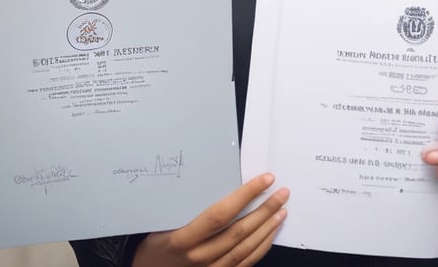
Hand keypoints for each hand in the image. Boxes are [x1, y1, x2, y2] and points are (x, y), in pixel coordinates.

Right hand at [132, 173, 288, 266]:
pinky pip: (245, 263)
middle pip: (238, 231)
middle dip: (264, 210)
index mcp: (183, 239)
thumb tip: (218, 180)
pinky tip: (270, 233)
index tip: (264, 179)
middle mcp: (198, 257)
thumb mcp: (163, 223)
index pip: (220, 214)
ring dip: (267, 228)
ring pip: (245, 248)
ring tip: (282, 210)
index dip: (245, 196)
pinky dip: (261, 248)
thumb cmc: (156, 245)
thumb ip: (189, 207)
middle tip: (282, 192)